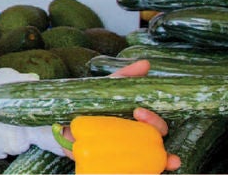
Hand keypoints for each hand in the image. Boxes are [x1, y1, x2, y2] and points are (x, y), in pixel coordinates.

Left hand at [57, 60, 180, 171]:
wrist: (59, 124)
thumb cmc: (88, 105)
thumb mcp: (105, 89)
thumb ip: (124, 77)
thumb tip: (147, 64)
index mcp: (137, 123)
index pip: (157, 125)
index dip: (155, 120)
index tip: (139, 111)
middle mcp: (136, 140)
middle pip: (157, 142)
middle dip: (157, 134)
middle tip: (143, 122)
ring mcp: (125, 154)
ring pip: (151, 160)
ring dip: (163, 162)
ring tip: (168, 162)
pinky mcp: (111, 165)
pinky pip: (130, 170)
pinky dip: (140, 171)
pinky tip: (147, 172)